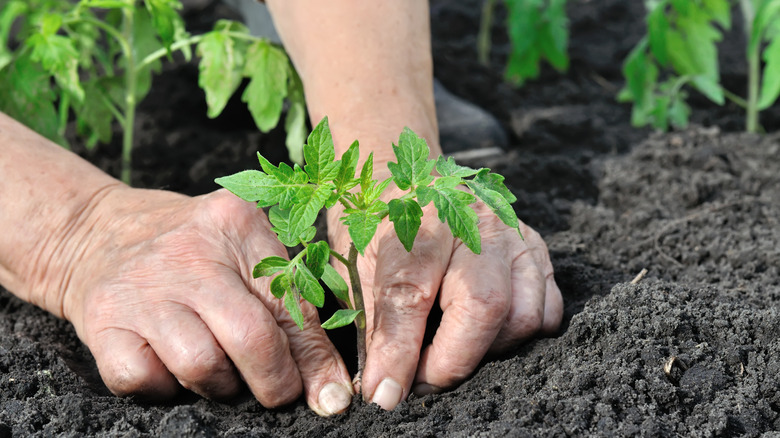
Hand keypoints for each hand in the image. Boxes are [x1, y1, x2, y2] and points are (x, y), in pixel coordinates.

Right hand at [59, 188, 352, 414]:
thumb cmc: (188, 247)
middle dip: (274, 382)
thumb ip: (287, 301)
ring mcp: (141, 287)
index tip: (331, 396)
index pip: (291, 303)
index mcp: (237, 224)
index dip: (315, 359)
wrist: (94, 230)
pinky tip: (168, 366)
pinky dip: (163, 388)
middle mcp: (189, 253)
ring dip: (218, 386)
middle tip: (277, 392)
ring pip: (201, 367)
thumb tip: (328, 383)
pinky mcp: (102, 321)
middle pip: (251, 337)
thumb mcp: (241, 249)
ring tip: (217, 369)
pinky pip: (143, 380)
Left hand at [327, 185, 562, 409]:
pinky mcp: (536, 248)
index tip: (385, 393)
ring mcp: (512, 233)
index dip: (398, 352)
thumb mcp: (358, 264)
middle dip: (452, 361)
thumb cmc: (380, 223)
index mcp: (417, 217)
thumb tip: (383, 389)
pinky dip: (518, 335)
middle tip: (421, 380)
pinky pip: (547, 309)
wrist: (413, 179)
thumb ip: (375, 322)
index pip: (410, 293)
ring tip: (451, 351)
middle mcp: (473, 219)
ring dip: (487, 351)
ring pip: (522, 314)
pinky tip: (485, 334)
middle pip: (484, 305)